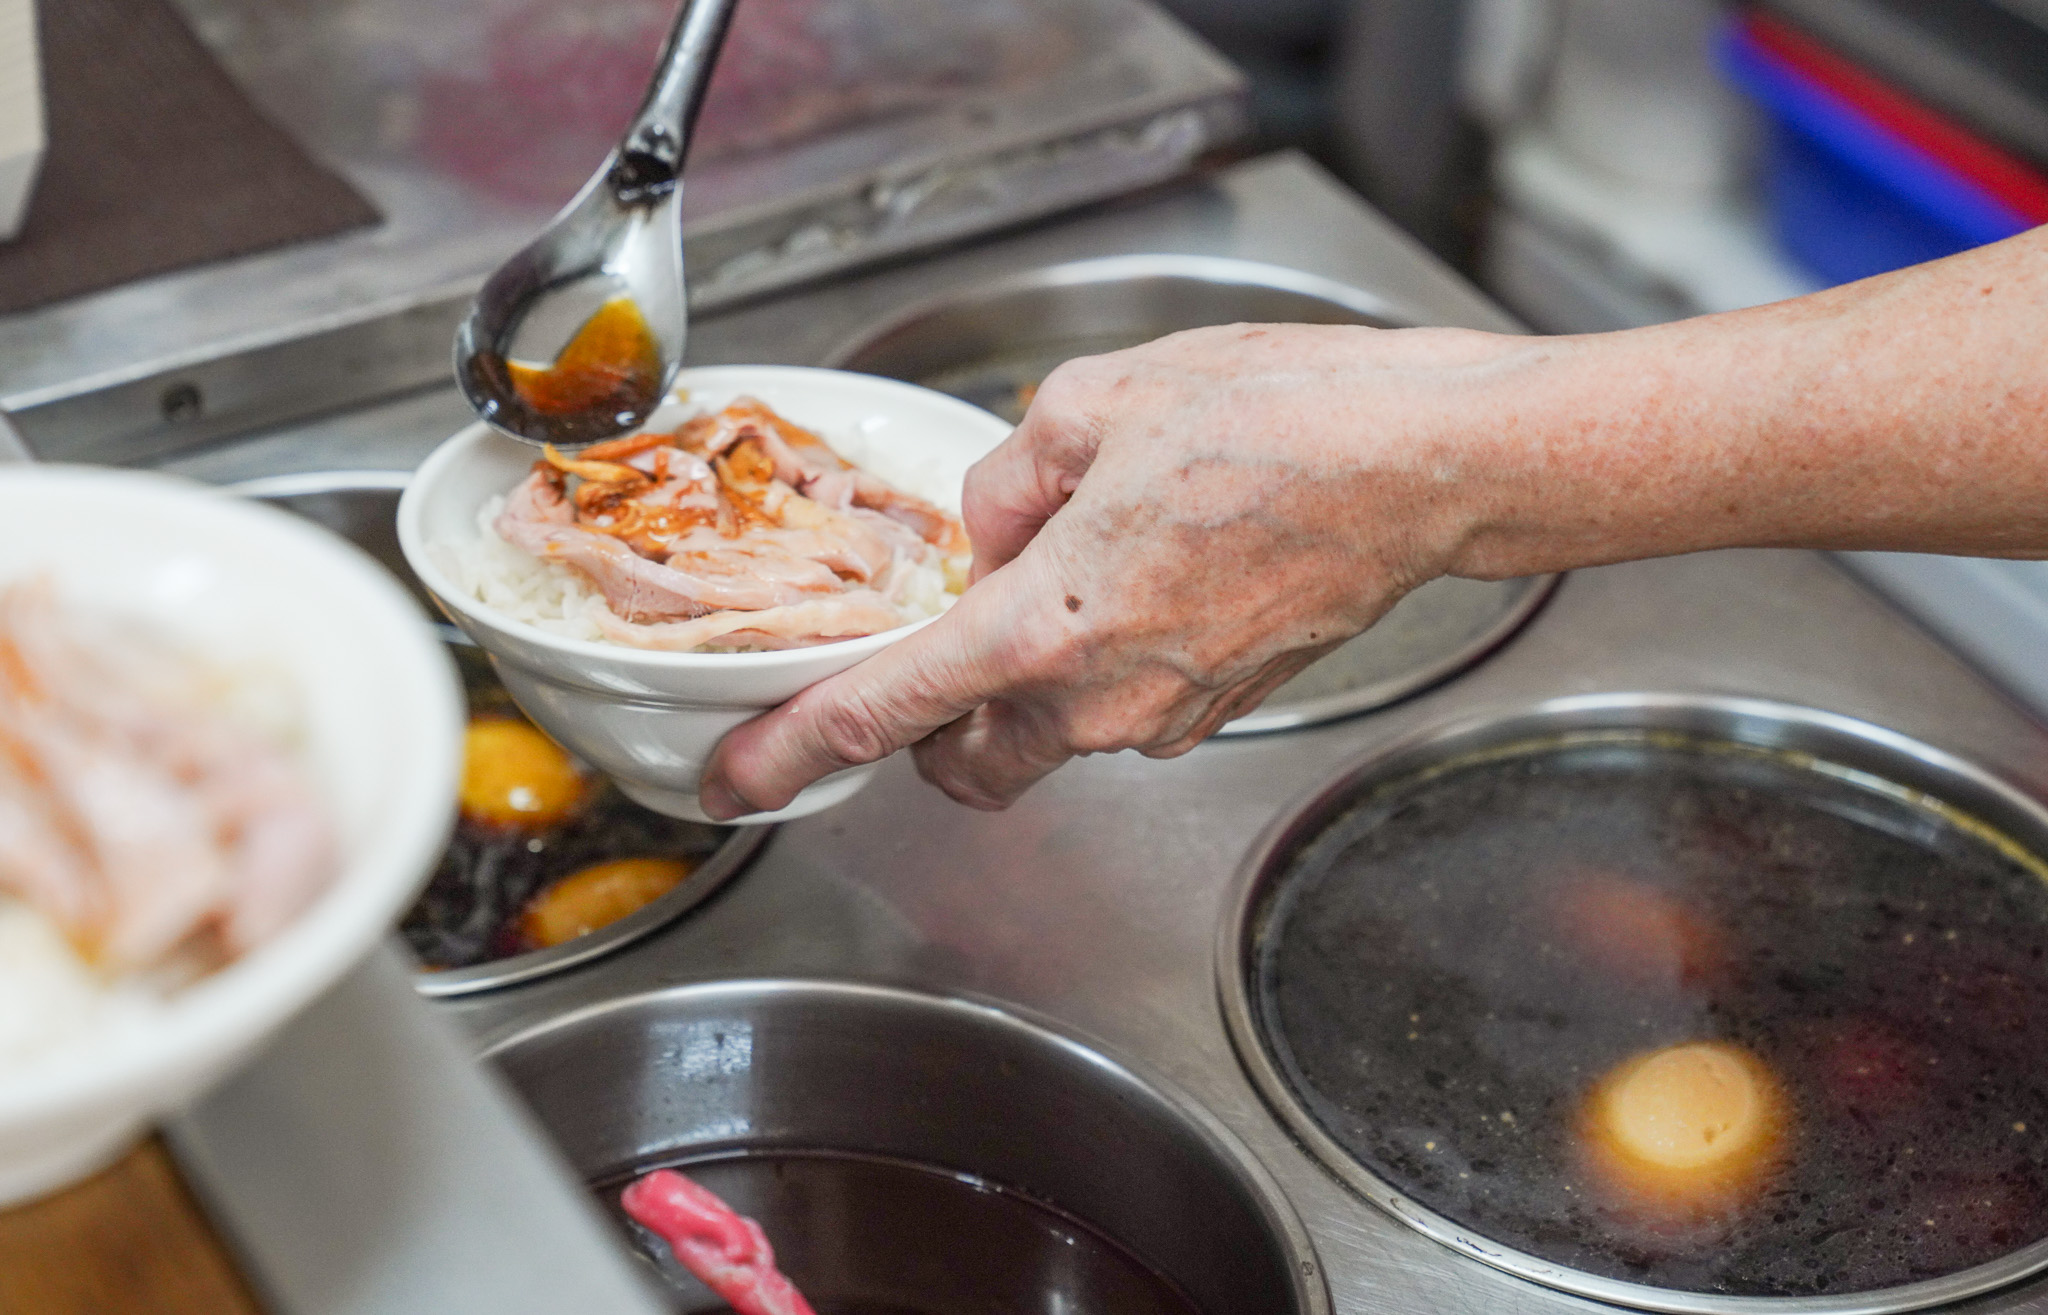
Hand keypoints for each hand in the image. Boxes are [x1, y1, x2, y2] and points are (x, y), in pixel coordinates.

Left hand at [696, 322, 1528, 817]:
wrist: (1427, 464)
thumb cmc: (1283, 423)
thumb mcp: (1097, 401)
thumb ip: (1008, 479)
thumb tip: (993, 529)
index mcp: (1046, 626)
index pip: (884, 711)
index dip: (792, 752)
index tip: (738, 783)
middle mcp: (1103, 698)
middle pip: (964, 763)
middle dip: (926, 734)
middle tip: (926, 660)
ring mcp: (1171, 715)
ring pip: (1050, 736)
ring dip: (1026, 680)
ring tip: (1077, 564)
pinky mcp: (1225, 706)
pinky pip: (1126, 706)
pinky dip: (1101, 663)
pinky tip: (1141, 574)